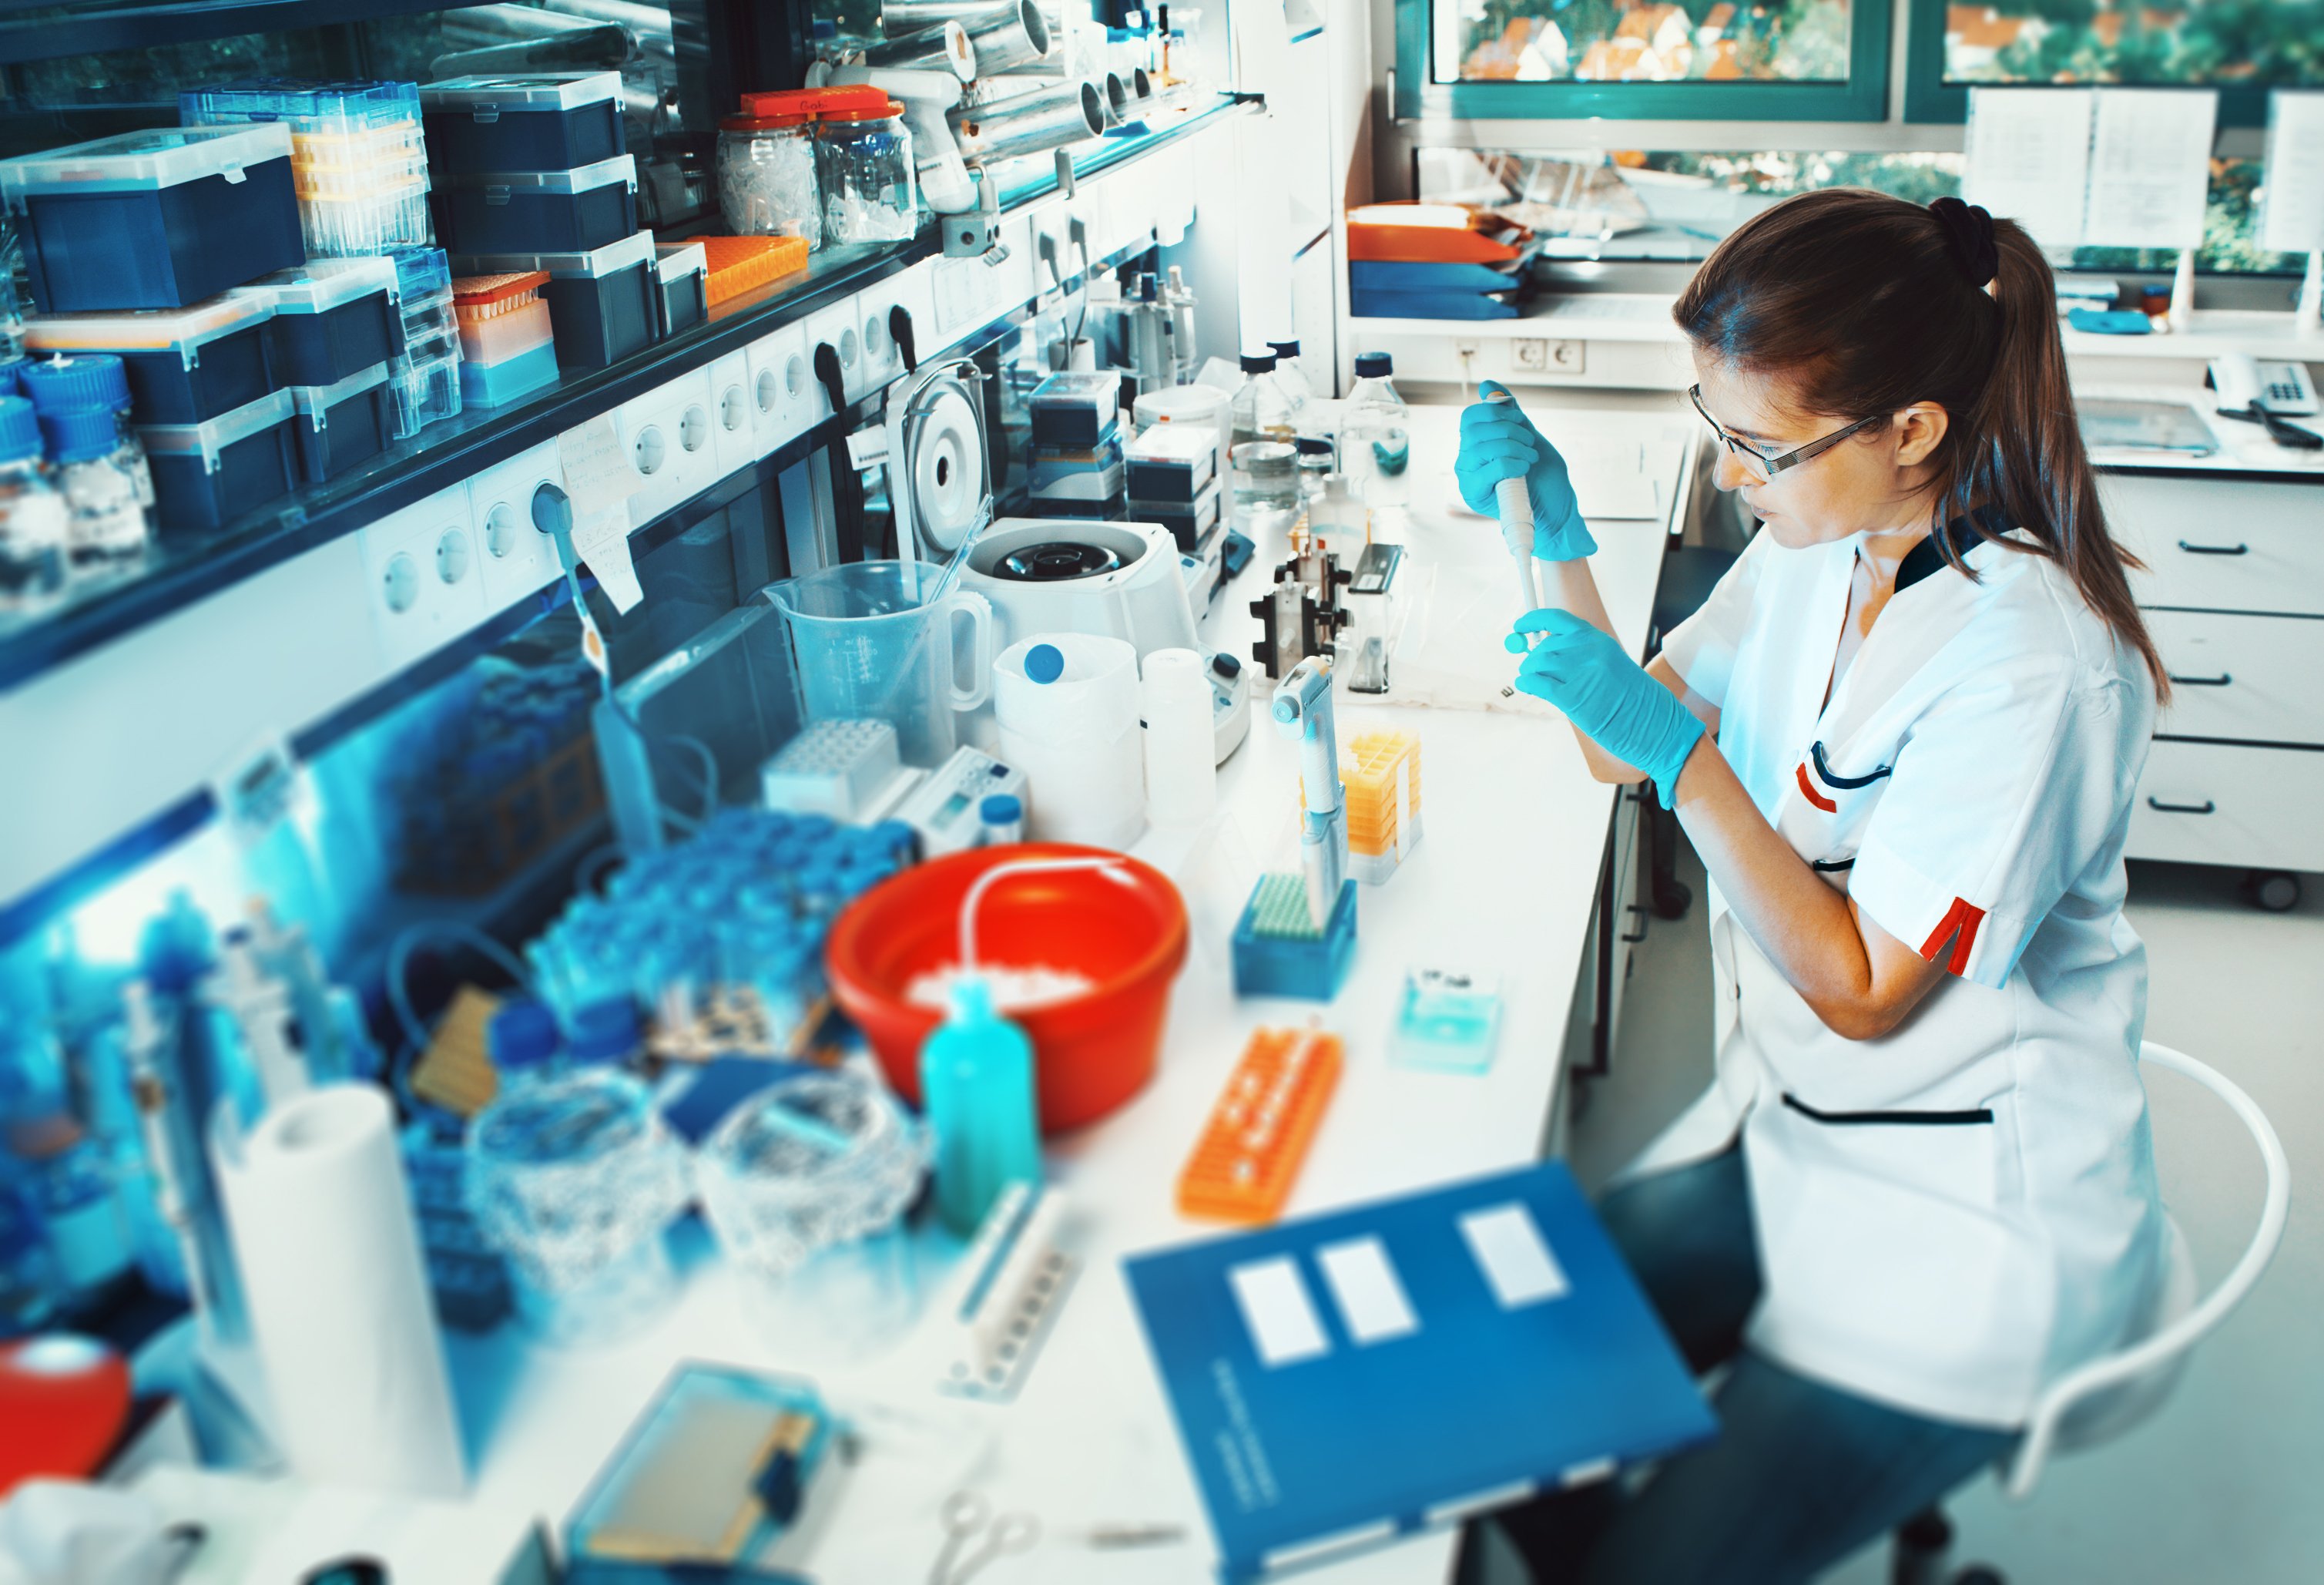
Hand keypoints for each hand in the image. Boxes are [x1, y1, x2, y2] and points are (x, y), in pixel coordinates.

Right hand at [1456, 381, 1596, 561]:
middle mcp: (1466, 459)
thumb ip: (1510, 413)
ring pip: (1481, 447)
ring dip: (1514, 447)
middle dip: (1508, 429)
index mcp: (1476, 444)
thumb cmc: (1544, 478)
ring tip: (1530, 458)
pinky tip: (1524, 469)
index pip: (1470, 417)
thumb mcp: (1529, 437)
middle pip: (1473, 429)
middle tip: (1529, 442)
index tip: (1519, 418)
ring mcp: (1467, 476)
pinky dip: (1512, 463)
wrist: (1556, 511)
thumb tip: (1488, 384)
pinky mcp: (1474, 493)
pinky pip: (1489, 468)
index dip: (1494, 411)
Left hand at [1505, 608, 1703, 805]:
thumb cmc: (1632, 700)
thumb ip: (1580, 656)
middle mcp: (1589, 651)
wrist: (1653, 724)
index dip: (1533, 620)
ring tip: (1530, 680)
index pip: (1557, 620)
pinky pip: (1537, 684)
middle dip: (1532, 657)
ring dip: (1529, 671)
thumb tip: (1543, 653)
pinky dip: (1526, 683)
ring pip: (1536, 663)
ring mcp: (1580, 673)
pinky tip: (1526, 686)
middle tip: (1529, 668)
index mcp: (1599, 640)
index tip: (1519, 626)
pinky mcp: (1573, 697)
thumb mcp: (1609, 666)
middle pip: (1543, 646)